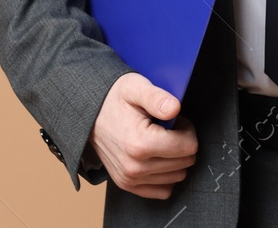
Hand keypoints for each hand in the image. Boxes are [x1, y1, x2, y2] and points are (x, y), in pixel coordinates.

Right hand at [87, 72, 197, 199]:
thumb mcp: (135, 87)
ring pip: (177, 176)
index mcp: (140, 143)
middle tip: (167, 128)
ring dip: (174, 158)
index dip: (187, 129)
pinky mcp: (127, 185)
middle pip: (185, 162)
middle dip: (182, 143)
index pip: (188, 147)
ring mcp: (130, 179)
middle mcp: (135, 167)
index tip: (175, 120)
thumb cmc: (115, 99)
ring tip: (159, 140)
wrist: (89, 114)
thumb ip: (157, 97)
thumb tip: (175, 108)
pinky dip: (166, 175)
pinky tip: (157, 157)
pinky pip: (163, 191)